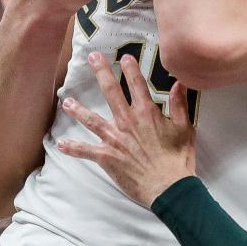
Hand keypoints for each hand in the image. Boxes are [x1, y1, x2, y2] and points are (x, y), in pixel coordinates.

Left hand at [56, 52, 195, 206]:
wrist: (169, 188)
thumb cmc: (178, 159)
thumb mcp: (185, 128)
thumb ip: (180, 104)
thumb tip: (179, 83)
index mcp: (147, 113)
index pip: (137, 85)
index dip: (130, 69)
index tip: (124, 57)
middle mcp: (127, 122)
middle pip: (111, 93)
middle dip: (101, 73)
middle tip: (92, 58)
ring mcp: (115, 139)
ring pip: (92, 120)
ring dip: (78, 110)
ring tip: (66, 101)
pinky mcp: (107, 157)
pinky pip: (86, 151)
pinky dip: (73, 148)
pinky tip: (61, 144)